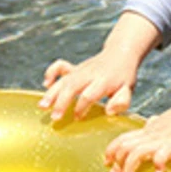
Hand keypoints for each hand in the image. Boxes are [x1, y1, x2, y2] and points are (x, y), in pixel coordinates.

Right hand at [39, 11, 159, 120]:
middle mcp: (90, 74)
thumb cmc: (124, 77)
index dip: (81, 107)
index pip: (89, 94)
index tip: (78, 118)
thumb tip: (109, 111)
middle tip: (54, 118)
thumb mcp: (128, 89)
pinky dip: (52, 73)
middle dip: (62, 102)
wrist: (121, 53)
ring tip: (42, 106)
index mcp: (104, 81)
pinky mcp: (75, 68)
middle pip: (73, 86)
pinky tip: (46, 84)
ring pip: (64, 80)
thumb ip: (122, 101)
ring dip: (52, 93)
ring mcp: (81, 70)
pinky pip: (61, 67)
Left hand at [103, 60, 170, 171]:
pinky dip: (156, 164)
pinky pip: (161, 155)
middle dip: (117, 164)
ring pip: (136, 152)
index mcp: (150, 131)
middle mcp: (153, 135)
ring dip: (129, 168)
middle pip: (125, 147)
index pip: (123, 139)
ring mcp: (164, 140)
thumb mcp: (169, 120)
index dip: (111, 152)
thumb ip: (157, 124)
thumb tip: (150, 122)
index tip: (108, 165)